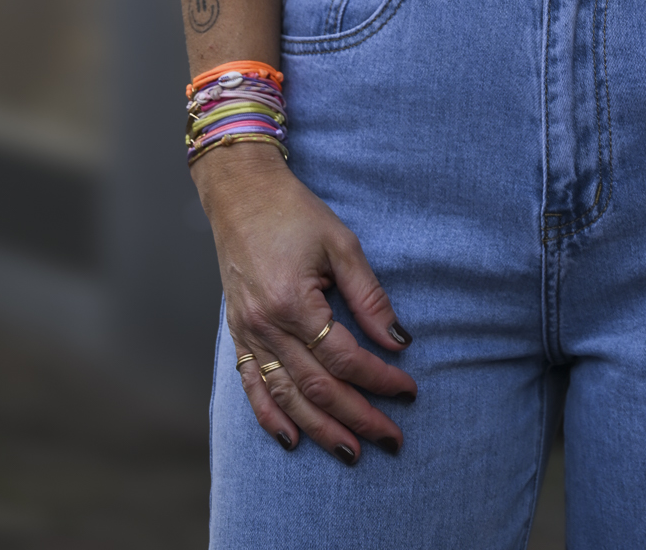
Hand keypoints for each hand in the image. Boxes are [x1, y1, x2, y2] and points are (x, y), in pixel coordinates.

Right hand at [194, 145, 415, 462]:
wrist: (242, 194)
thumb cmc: (295, 213)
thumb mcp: (342, 244)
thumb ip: (369, 296)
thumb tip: (398, 340)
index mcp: (294, 300)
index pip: (344, 356)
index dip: (379, 378)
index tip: (408, 390)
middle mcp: (266, 325)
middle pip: (316, 387)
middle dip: (356, 417)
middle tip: (390, 439)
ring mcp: (247, 333)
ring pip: (286, 397)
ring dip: (320, 429)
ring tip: (351, 452)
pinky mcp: (238, 334)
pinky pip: (251, 386)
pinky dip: (271, 417)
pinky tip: (292, 439)